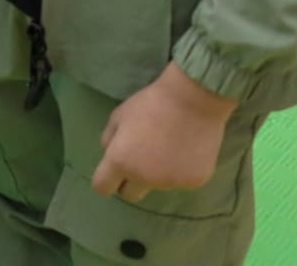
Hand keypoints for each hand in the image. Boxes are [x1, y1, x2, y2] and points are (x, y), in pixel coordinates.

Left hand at [91, 64, 237, 201]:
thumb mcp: (118, 116)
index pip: (103, 187)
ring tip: (167, 147)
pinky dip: (180, 171)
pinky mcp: (194, 182)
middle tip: (139, 163)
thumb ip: (109, 139)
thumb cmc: (150, 104)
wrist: (192, 101)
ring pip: (157, 186)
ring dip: (157, 174)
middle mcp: (144, 178)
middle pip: (130, 195)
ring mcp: (170, 183)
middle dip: (129, 183)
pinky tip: (185, 150)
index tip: (112, 175)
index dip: (106, 181)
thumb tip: (109, 155)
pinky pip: (180, 181)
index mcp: (120, 161)